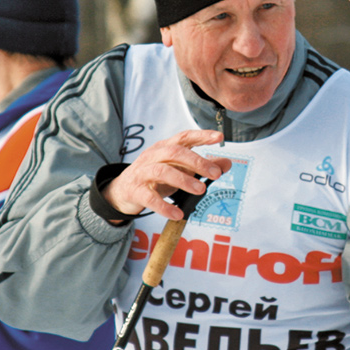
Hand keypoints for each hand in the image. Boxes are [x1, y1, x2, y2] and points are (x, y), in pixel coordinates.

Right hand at [102, 129, 230, 220]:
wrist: (122, 191)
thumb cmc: (155, 178)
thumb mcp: (179, 169)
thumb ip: (203, 166)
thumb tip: (227, 164)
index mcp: (166, 147)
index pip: (184, 137)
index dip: (202, 136)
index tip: (219, 137)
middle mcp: (154, 156)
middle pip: (175, 153)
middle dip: (197, 162)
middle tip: (215, 174)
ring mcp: (142, 172)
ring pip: (162, 171)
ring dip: (184, 180)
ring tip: (201, 190)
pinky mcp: (135, 191)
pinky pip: (150, 198)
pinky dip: (165, 206)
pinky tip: (178, 214)